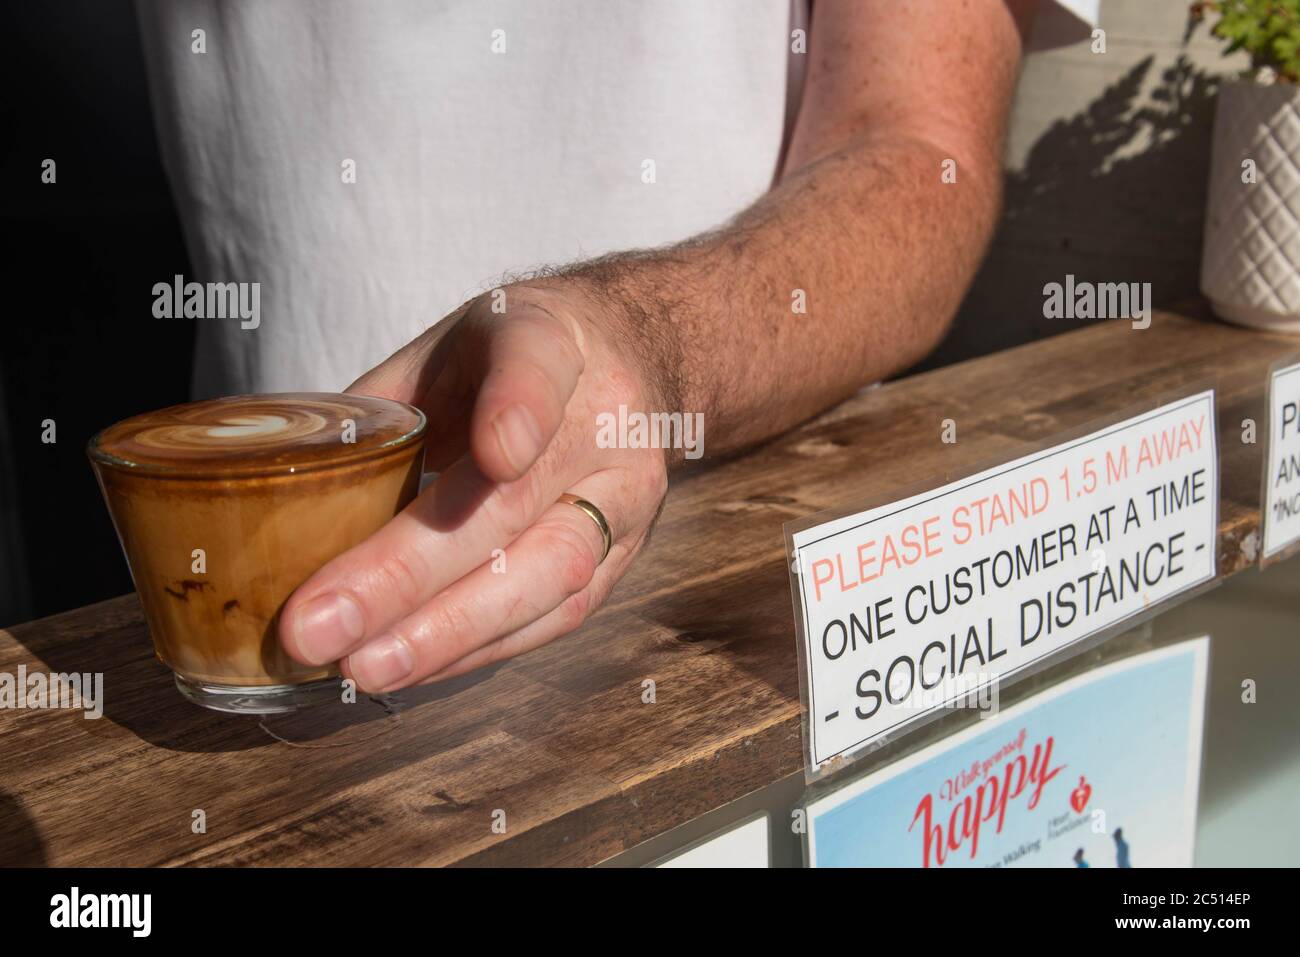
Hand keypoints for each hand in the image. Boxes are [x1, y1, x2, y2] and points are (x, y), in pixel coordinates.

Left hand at [278, 284, 670, 691]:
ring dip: (447, 632)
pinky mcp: (624, 555)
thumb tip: (282, 493)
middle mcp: (604, 422)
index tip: (496, 452)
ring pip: (549, 573)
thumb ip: (383, 409)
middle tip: (321, 625)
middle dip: (411, 572)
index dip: (520, 409)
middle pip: (516, 503)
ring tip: (361, 668)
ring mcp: (625, 495)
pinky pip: (557, 615)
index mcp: (550, 340)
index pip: (539, 366)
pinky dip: (477, 650)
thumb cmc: (508, 356)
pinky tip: (410, 669)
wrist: (628, 364)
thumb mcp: (445, 346)